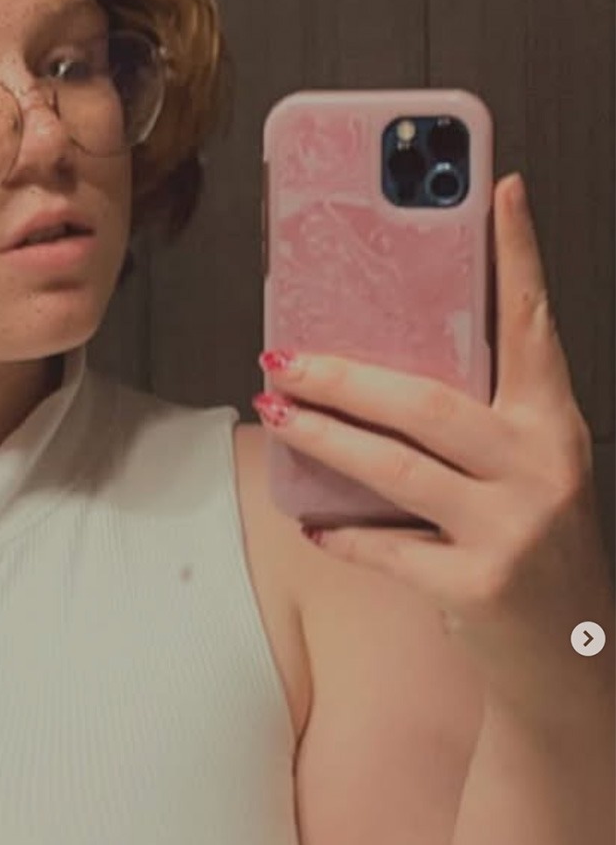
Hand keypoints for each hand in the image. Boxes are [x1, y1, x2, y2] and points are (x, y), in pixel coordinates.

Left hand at [254, 173, 612, 721]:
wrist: (571, 656)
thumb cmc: (529, 546)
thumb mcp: (523, 472)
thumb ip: (476, 424)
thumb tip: (372, 368)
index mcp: (555, 424)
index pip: (535, 324)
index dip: (517, 256)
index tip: (497, 188)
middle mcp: (544, 466)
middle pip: (429, 403)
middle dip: (345, 377)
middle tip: (283, 355)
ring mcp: (513, 528)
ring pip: (397, 470)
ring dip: (324, 440)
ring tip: (275, 413)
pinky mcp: (479, 585)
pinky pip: (388, 548)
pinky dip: (343, 535)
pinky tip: (311, 521)